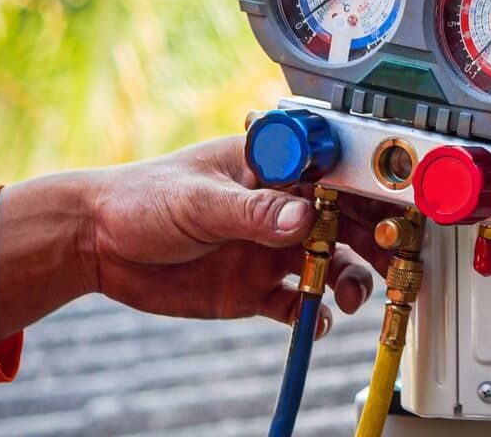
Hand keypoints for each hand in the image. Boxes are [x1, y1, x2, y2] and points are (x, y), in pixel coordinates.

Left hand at [0, 137, 395, 341]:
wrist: (95, 245)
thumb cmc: (140, 199)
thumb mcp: (197, 201)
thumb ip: (252, 211)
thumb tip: (302, 218)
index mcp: (273, 168)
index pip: (336, 174)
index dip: (371, 190)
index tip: (394, 210)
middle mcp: (280, 208)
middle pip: (346, 222)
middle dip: (375, 241)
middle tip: (395, 262)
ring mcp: (270, 248)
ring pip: (331, 264)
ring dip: (350, 280)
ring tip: (348, 299)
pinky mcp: (254, 288)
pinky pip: (298, 303)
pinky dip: (314, 314)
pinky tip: (315, 322)